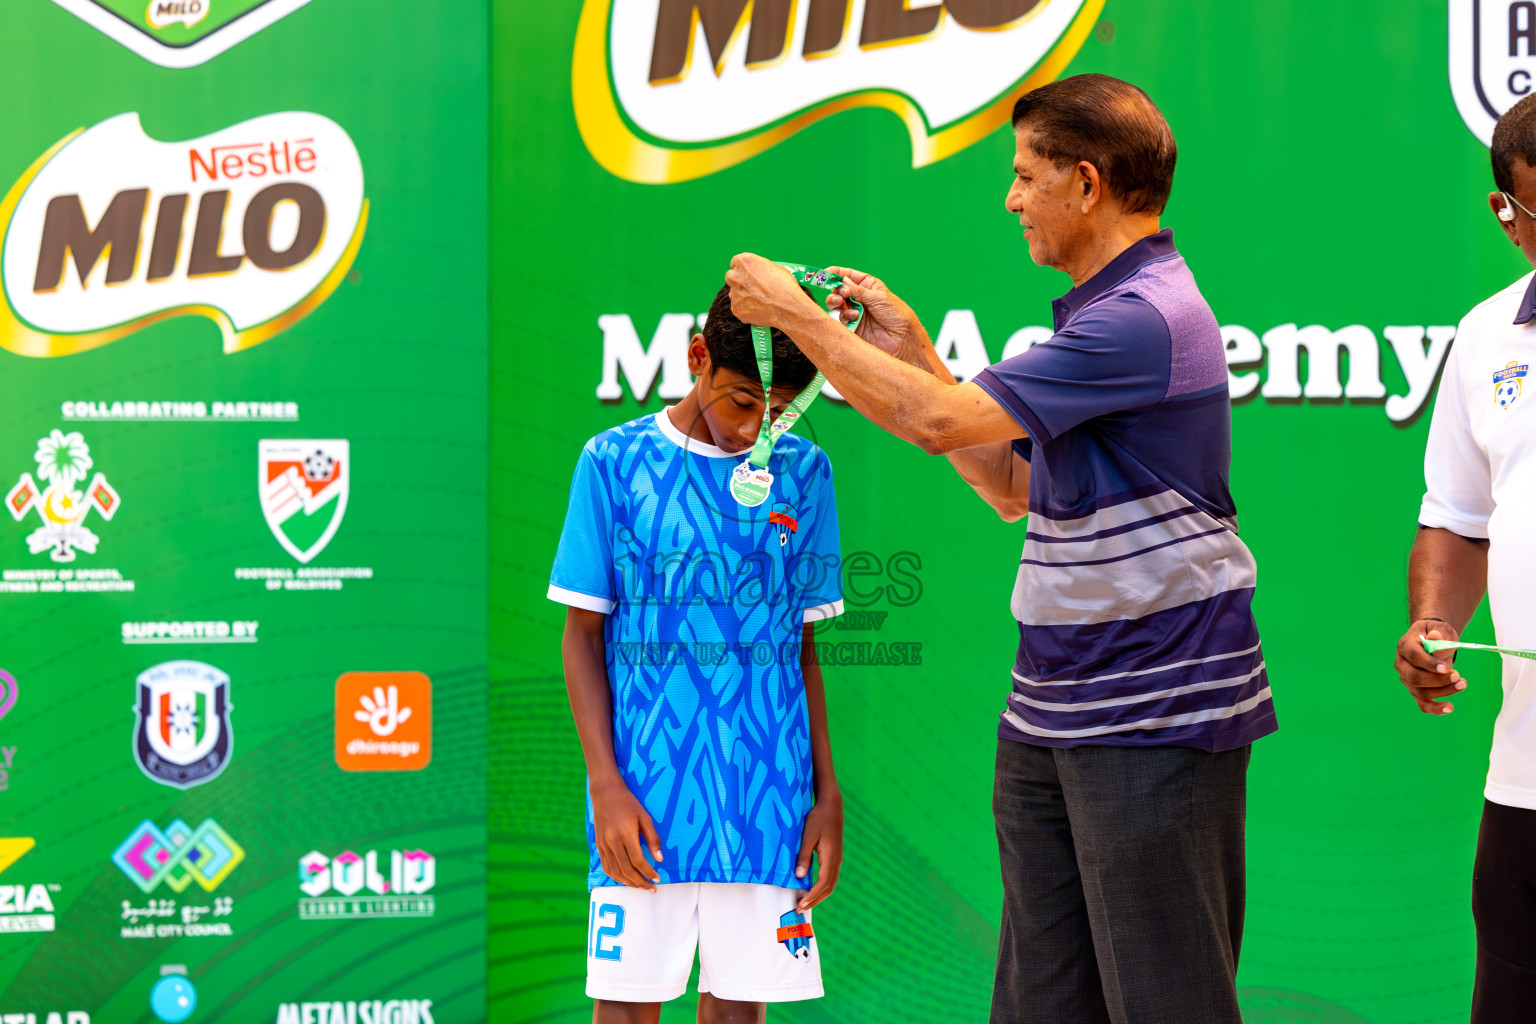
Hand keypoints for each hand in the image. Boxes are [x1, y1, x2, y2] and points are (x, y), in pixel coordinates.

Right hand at [590, 776, 662, 890]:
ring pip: (615, 872)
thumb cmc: (628, 803)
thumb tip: (659, 859)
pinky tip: (625, 879)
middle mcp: (613, 842)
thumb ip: (653, 839)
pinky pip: (606, 867)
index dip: (649, 872)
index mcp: (626, 834)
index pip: (638, 861)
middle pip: (627, 870)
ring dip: (629, 883)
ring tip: (640, 886)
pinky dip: (616, 877)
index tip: (657, 878)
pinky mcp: (598, 846)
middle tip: (651, 888)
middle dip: (640, 882)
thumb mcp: (645, 817)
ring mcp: (604, 845)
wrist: (605, 793)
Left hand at [726, 253, 821, 330]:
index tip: (748, 274)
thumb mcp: (775, 268)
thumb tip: (760, 275)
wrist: (787, 307)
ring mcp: (734, 294)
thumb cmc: (785, 286)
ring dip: (743, 296)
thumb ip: (761, 270)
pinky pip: (739, 308)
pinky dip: (746, 309)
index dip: (743, 269)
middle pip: (731, 277)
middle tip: (751, 287)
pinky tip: (759, 310)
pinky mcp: (736, 309)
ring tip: (760, 301)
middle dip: (739, 281)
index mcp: (744, 262)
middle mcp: (735, 276)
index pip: (735, 262)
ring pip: (735, 294)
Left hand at [794, 790, 842, 910]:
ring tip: (804, 902)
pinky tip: (812, 888)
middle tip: (799, 908)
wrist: (831, 806)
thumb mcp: (808, 836)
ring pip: (830, 884)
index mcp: (830, 857)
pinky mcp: (835, 857)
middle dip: (814, 900)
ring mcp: (837, 859)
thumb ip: (804, 856)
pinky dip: (822, 887)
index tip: (800, 904)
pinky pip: (830, 877)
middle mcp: (836, 861)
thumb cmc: (818, 819)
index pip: (822, 884)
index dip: (811, 896)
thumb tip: (799, 876)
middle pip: (828, 888)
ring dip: (818, 895)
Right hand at [824, 266, 920, 359]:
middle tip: (843, 294)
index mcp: (868, 286)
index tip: (826, 273)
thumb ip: (858, 290)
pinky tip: (854, 316)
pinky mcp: (852, 326)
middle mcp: (860, 298)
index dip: (837, 273)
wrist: (902, 339)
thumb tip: (843, 280)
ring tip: (843, 304)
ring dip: (836, 302)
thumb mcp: (879, 297)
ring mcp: (855, 312)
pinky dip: (844, 315)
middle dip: (837, 290)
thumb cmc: (897, 315)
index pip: (849, 275)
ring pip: (836, 304)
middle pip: (839, 290)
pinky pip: (841, 319)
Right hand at [1394, 619, 1467, 714]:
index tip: (1447, 668)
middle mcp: (1401, 664)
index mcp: (1405, 646)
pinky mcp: (1415, 690)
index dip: (1429, 664)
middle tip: (1458, 675)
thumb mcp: (1440, 628)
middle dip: (1438, 680)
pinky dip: (1435, 708)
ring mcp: (1407, 679)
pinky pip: (1422, 703)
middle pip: (1414, 677)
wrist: (1431, 640)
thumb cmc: (1436, 633)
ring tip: (1462, 684)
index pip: (1413, 656)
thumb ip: (1440, 634)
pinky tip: (1449, 708)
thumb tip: (1439, 648)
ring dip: (1443, 691)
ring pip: (1420, 692)